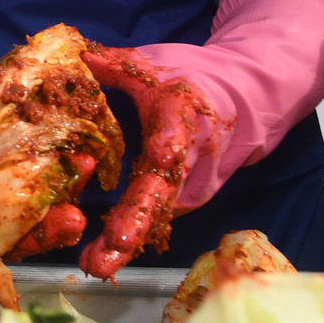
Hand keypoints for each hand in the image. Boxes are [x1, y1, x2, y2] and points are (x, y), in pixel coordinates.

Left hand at [78, 46, 219, 276]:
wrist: (248, 97)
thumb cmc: (192, 76)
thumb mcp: (153, 62)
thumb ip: (112, 64)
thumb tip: (74, 57)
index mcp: (181, 119)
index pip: (168, 149)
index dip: (153, 172)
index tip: (131, 206)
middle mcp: (193, 161)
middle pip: (160, 200)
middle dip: (130, 233)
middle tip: (98, 262)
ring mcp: (196, 184)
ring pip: (159, 217)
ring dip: (127, 242)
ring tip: (93, 265)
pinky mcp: (192, 198)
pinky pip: (159, 218)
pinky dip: (133, 235)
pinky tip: (103, 256)